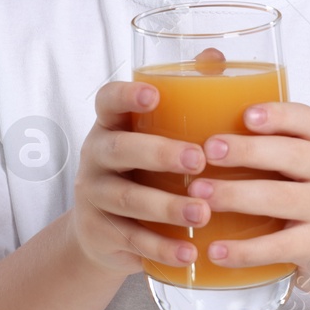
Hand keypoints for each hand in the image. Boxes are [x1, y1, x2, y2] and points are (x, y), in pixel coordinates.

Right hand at [69, 80, 210, 277]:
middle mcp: (96, 156)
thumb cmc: (144, 170)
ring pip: (127, 199)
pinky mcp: (100, 232)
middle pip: (119, 149)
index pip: (107, 100)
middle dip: (159, 153)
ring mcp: (94, 196)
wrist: (105, 231)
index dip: (127, 95)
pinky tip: (190, 253)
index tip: (155, 95)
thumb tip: (216, 56)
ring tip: (202, 212)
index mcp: (111, 124)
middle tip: (199, 159)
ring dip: (167, 206)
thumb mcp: (157, 136)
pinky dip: (162, 248)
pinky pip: (131, 239)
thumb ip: (184, 99)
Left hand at [192, 101, 309, 297]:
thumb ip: (273, 147)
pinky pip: (278, 247)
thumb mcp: (308, 168)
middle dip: (247, 150)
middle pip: (291, 155)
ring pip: (280, 198)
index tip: (246, 115)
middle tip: (208, 150)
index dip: (279, 115)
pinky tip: (215, 250)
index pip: (309, 121)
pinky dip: (244, 250)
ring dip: (236, 194)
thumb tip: (204, 122)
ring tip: (199, 193)